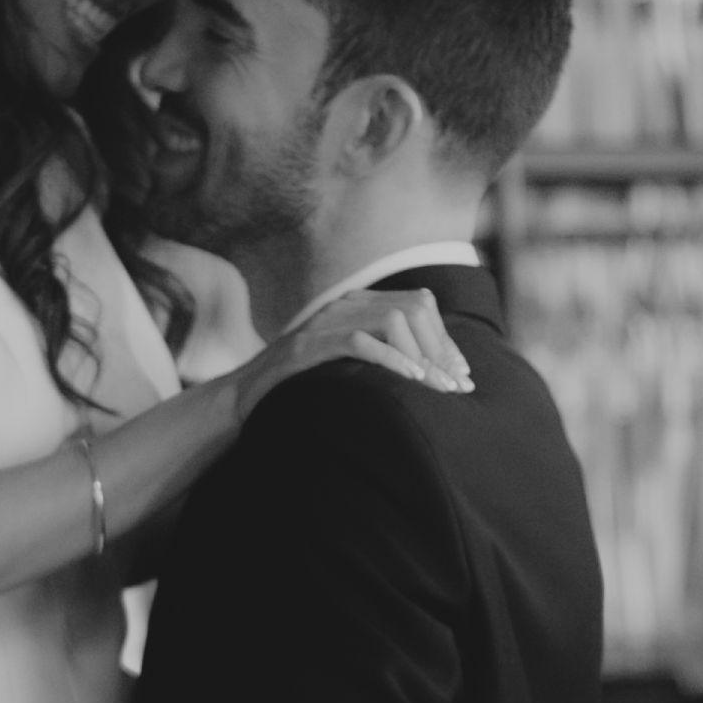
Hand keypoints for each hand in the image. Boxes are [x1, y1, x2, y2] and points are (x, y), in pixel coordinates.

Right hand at [248, 285, 472, 407]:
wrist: (242, 398)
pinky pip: (359, 341)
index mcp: (355, 304)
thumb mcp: (346, 365)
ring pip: (392, 320)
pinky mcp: (307, 345)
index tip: (460, 375)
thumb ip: (380, 354)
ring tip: (438, 389)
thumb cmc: (298, 388)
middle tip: (457, 387)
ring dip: (423, 356)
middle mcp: (343, 304)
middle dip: (441, 349)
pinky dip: (391, 359)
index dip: (445, 339)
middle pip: (413, 308)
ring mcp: (324, 322)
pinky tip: (410, 379)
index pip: (418, 304)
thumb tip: (432, 372)